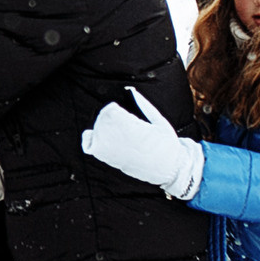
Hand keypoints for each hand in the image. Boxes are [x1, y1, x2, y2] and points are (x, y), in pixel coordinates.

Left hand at [82, 87, 203, 198]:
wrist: (169, 169)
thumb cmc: (167, 144)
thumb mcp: (160, 122)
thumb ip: (145, 105)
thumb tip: (132, 90)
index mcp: (135, 129)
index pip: (111, 112)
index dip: (113, 108)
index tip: (118, 109)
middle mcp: (123, 141)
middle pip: (102, 120)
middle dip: (107, 116)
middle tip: (116, 118)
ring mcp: (115, 152)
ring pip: (96, 131)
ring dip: (101, 126)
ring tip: (112, 128)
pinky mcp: (110, 160)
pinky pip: (90, 147)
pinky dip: (90, 139)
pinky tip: (99, 136)